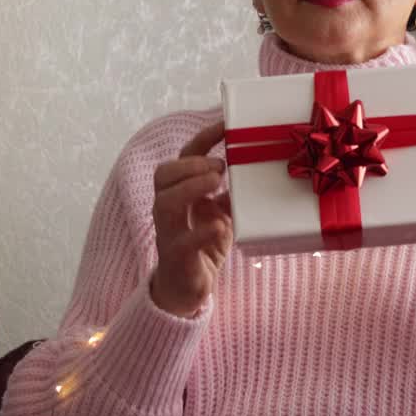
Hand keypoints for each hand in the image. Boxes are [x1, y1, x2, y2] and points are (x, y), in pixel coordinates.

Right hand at [149, 121, 231, 317]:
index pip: (183, 159)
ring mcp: (169, 233)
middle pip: (163, 175)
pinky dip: (202, 231)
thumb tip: (252, 174)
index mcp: (181, 194)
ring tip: (217, 182)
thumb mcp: (222, 215)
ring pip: (165, 203)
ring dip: (191, 187)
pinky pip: (183, 241)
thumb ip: (230, 196)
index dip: (202, 140)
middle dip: (191, 164)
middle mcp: (169, 210)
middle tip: (221, 166)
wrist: (188, 290)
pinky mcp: (176, 258)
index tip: (225, 125)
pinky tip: (220, 226)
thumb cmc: (203, 247)